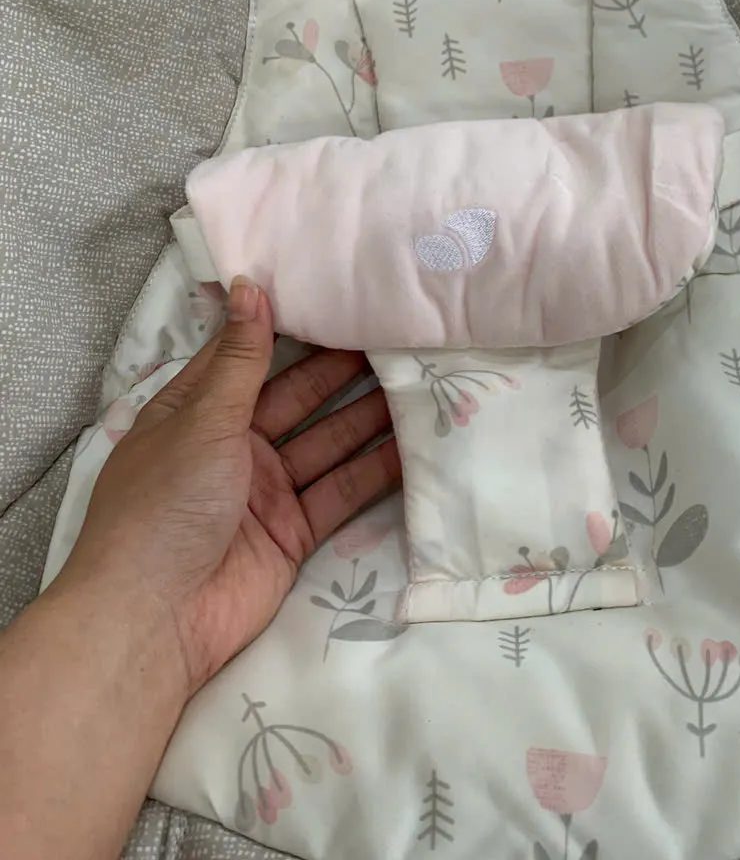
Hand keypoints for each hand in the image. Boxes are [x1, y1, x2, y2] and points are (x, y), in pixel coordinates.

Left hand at [64, 278, 400, 699]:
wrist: (154, 620)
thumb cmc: (163, 504)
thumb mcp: (202, 420)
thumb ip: (241, 358)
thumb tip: (248, 284)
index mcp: (197, 412)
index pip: (249, 356)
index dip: (290, 327)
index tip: (339, 293)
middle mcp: (234, 445)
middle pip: (298, 397)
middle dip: (343, 369)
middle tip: (399, 332)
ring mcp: (267, 490)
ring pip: (327, 441)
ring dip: (369, 414)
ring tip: (420, 376)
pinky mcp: (295, 533)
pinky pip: (341, 491)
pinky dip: (376, 470)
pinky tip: (415, 442)